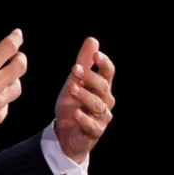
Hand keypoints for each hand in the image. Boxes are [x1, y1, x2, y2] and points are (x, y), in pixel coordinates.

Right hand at [0, 8, 26, 140]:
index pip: (10, 47)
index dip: (15, 38)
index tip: (17, 35)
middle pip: (21, 67)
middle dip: (20, 58)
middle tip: (17, 56)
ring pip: (16, 88)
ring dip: (12, 80)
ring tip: (4, 77)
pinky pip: (6, 106)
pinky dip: (1, 100)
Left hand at [55, 37, 115, 162]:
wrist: (66, 134)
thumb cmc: (74, 104)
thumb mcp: (75, 82)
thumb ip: (84, 63)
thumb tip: (92, 40)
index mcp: (102, 87)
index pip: (108, 73)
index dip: (104, 63)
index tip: (96, 55)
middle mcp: (105, 101)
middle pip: (102, 87)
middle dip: (90, 77)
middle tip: (75, 69)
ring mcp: (101, 117)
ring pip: (97, 105)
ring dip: (84, 96)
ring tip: (71, 88)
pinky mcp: (94, 132)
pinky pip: (91, 125)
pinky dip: (84, 119)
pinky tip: (76, 113)